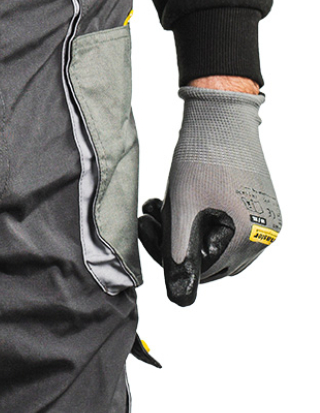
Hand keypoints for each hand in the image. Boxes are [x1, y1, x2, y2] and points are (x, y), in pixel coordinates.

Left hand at [138, 81, 280, 305]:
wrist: (220, 117)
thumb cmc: (199, 160)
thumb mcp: (180, 211)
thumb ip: (179, 256)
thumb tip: (178, 295)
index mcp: (246, 239)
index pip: (200, 272)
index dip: (168, 257)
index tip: (147, 228)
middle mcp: (264, 236)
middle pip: (208, 262)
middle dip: (174, 243)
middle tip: (150, 218)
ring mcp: (266, 223)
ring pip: (214, 246)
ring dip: (183, 232)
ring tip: (159, 206)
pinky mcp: (260, 209)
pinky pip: (225, 230)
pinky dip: (199, 221)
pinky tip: (178, 201)